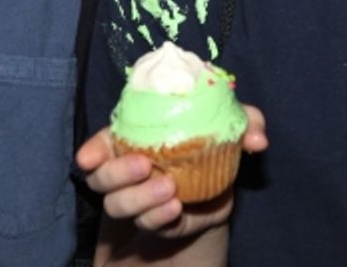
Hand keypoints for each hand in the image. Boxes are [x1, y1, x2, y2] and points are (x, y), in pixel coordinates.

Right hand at [75, 104, 266, 238]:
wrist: (224, 190)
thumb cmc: (217, 147)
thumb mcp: (233, 130)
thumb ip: (247, 124)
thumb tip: (258, 138)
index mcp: (137, 138)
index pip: (104, 142)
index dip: (93, 149)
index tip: (88, 157)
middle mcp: (130, 169)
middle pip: (101, 176)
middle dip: (115, 172)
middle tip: (144, 165)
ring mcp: (139, 200)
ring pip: (115, 204)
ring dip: (138, 197)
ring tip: (169, 189)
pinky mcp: (154, 222)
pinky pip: (146, 223)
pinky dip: (156, 216)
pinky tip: (174, 209)